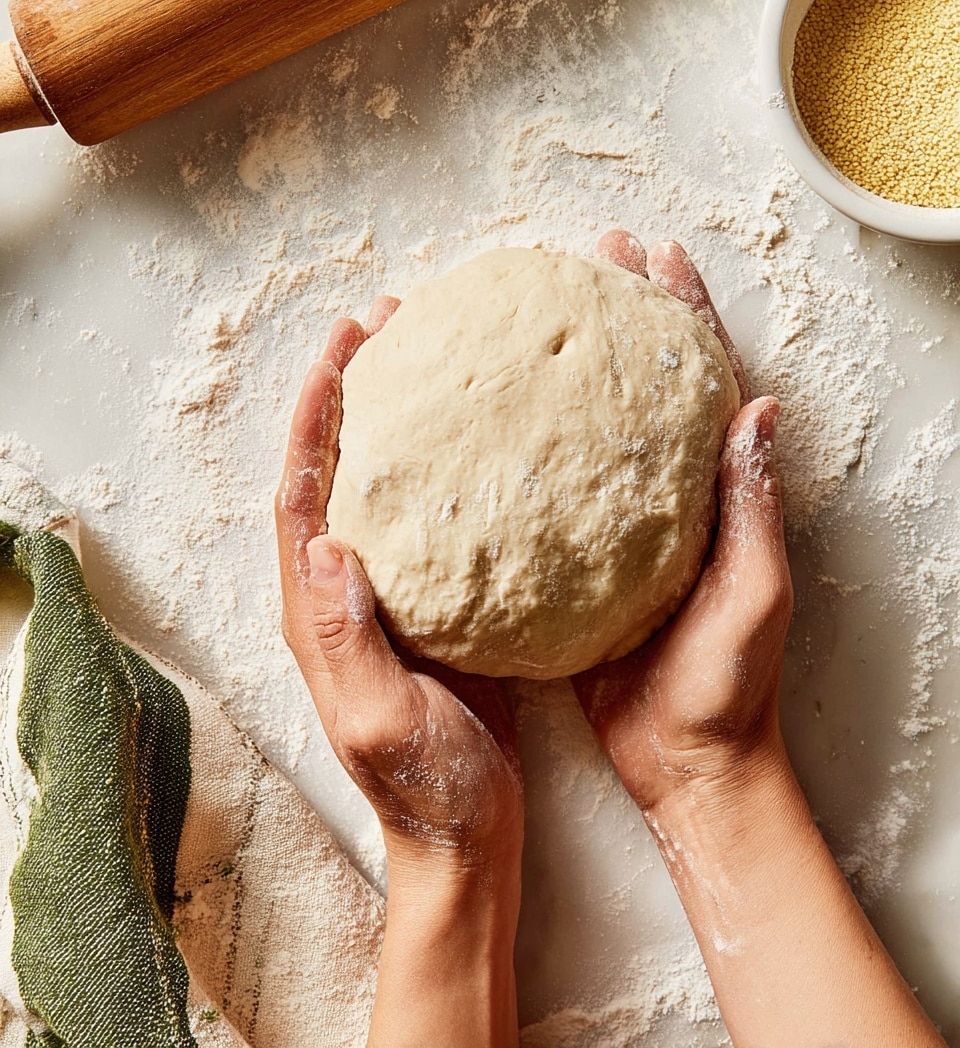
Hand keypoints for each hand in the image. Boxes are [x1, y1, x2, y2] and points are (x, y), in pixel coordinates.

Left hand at [275, 299, 522, 1047]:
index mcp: (318, 610)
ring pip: (380, 486)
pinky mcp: (433, 604)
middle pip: (335, 471)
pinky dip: (441, 468)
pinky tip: (479, 442)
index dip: (316, 418)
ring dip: (393, 419)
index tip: (343, 350)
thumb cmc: (426, 785)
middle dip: (349, 393)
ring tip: (429, 357)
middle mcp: (342, 591)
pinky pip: (427, 518)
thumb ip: (345, 637)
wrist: (467, 832)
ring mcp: (388, 595)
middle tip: (389, 325)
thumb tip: (327, 545)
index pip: (302, 494)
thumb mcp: (380, 717)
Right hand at [574, 231, 792, 812]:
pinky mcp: (576, 564)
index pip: (703, 381)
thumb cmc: (726, 683)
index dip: (681, 312)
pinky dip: (527, 446)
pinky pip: (550, 489)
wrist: (683, 759)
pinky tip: (491, 421)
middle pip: (644, 383)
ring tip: (532, 314)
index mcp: (715, 493)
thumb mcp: (752, 595)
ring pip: (592, 427)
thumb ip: (749, 508)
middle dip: (623, 312)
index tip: (652, 256)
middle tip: (589, 257)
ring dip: (570, 365)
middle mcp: (664, 496)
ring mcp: (616, 526)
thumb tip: (759, 409)